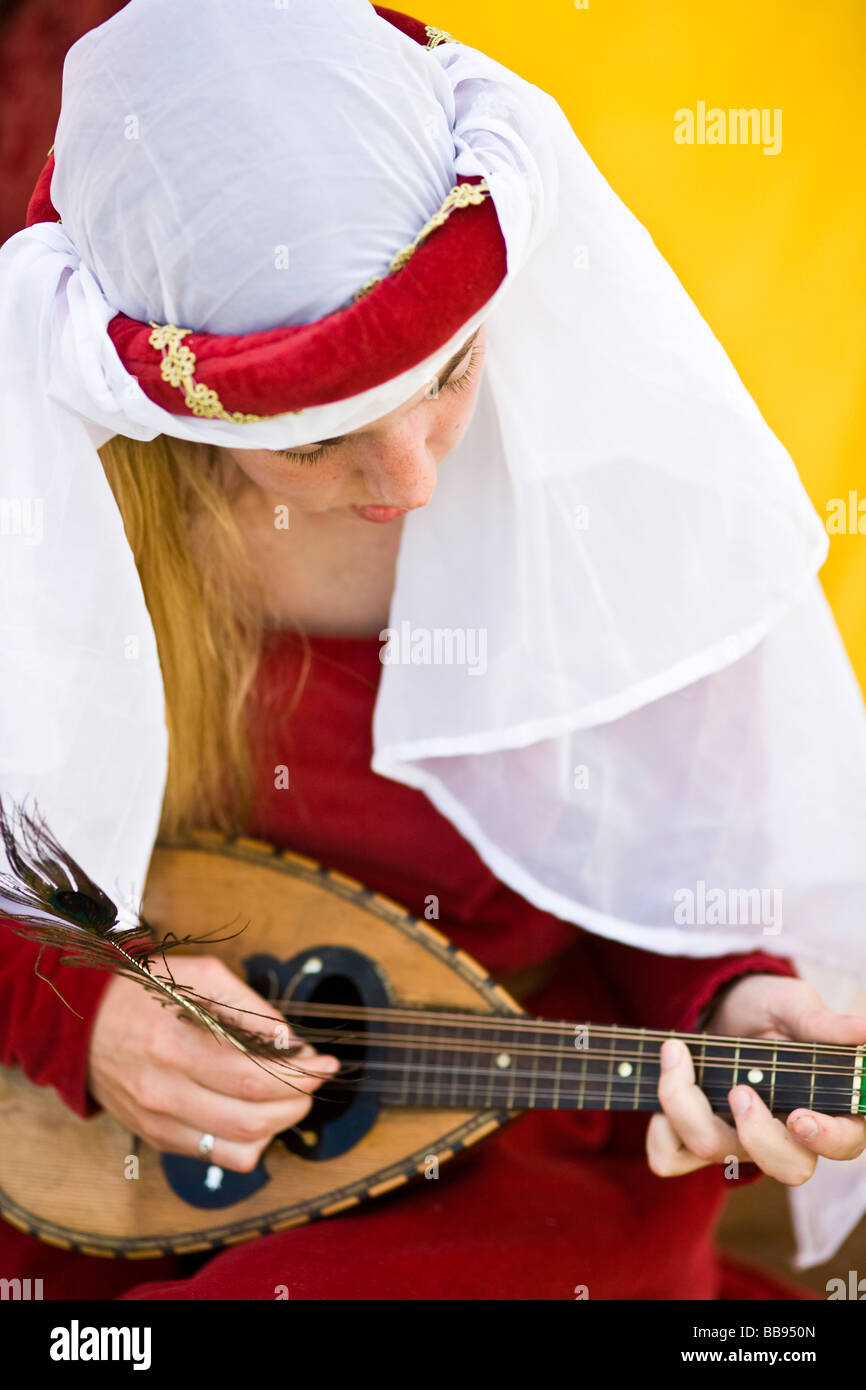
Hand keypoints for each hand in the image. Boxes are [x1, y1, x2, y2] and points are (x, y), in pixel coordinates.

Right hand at [87, 954, 338, 1172]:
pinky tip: (255, 1112)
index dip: (300, 1075)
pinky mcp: (157, 1138)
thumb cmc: (144, 991)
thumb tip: (292, 1042)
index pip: (253, 1078)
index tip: (324, 1063)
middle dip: (297, 1101)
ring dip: (278, 1127)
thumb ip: (250, 1008)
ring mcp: (158, 1122)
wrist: (79, 1022)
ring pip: (239, 1149)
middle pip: (252, 1120)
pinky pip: (217, 1156)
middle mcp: (163, 1092)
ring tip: (286, 1098)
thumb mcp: (199, 976)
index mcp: (174, 1045)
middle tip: (311, 1080)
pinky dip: (249, 1140)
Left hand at [646, 973, 865, 1183]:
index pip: (844, 1144)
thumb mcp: (794, 1006)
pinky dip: (659, 1126)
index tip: (800, 1117)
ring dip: (686, 1104)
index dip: (827, 1139)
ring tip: (679, 1053)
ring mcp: (740, 1142)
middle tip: (739, 1089)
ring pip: (716, 1153)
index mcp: (828, 1107)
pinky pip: (670, 1158)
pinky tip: (667, 1078)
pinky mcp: (697, 1140)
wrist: (723, 1006)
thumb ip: (822, 1023)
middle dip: (757, 1134)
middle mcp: (787, 1136)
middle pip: (787, 1168)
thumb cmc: (771, 1010)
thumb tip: (864, 1030)